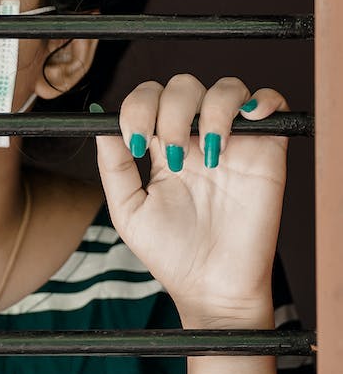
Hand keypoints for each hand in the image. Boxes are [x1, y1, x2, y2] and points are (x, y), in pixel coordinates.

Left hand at [93, 75, 286, 322]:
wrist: (212, 286)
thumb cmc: (171, 254)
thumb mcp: (128, 211)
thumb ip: (114, 167)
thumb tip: (101, 123)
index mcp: (162, 146)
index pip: (149, 99)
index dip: (138, 107)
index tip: (134, 140)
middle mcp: (197, 137)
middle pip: (183, 86)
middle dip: (172, 112)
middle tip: (172, 156)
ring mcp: (233, 141)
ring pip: (227, 87)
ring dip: (212, 110)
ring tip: (210, 153)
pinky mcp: (267, 150)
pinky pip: (272, 103)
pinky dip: (263, 100)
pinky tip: (247, 123)